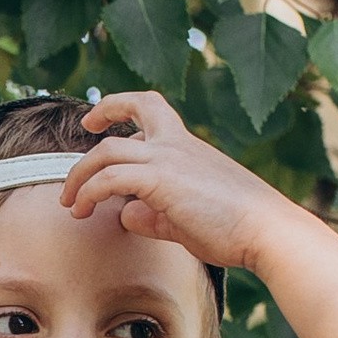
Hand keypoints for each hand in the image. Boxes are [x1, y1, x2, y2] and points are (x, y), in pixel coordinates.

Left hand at [70, 91, 296, 273]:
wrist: (267, 231)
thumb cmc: (236, 229)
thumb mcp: (188, 218)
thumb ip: (155, 214)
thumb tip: (127, 216)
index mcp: (188, 146)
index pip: (152, 108)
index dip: (121, 107)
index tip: (99, 124)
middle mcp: (177, 144)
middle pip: (132, 108)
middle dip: (100, 117)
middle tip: (79, 144)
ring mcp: (169, 159)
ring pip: (107, 150)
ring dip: (79, 174)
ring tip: (70, 202)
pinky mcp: (161, 181)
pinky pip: (109, 178)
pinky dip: (89, 192)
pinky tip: (83, 213)